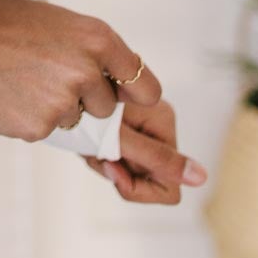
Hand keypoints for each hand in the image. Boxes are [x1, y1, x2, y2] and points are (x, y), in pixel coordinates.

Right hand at [0, 0, 159, 144]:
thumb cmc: (1, 21)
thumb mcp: (58, 24)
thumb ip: (92, 54)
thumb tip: (118, 89)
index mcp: (97, 39)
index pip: (145, 87)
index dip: (131, 93)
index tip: (119, 93)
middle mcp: (87, 71)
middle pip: (107, 107)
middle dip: (84, 98)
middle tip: (43, 72)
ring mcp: (62, 102)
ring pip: (74, 120)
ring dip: (53, 107)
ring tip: (19, 78)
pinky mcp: (37, 128)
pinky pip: (45, 130)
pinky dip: (28, 117)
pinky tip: (6, 93)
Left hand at [84, 91, 207, 203]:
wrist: (55, 71)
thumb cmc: (83, 100)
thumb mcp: (118, 136)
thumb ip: (157, 158)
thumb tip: (202, 177)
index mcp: (164, 122)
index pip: (168, 186)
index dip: (137, 186)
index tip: (110, 165)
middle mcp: (157, 124)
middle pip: (147, 178)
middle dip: (119, 171)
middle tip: (94, 148)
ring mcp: (141, 127)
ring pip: (130, 170)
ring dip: (106, 162)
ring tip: (87, 139)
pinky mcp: (124, 127)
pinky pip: (118, 158)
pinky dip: (100, 154)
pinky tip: (86, 137)